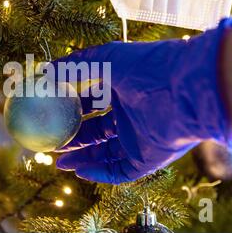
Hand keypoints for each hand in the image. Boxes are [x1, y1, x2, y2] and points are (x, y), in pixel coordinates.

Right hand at [53, 18, 231, 183]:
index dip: (72, 109)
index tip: (52, 114)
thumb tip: (45, 71)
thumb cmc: (147, 67)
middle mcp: (131, 115)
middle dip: (75, 138)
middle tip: (52, 143)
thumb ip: (74, 65)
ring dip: (83, 158)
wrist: (186, 86)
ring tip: (59, 162)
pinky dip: (100, 173)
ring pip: (106, 153)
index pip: (93, 103)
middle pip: (97, 131)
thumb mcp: (105, 59)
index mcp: (123, 90)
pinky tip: (80, 171)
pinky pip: (121, 171)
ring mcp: (140, 137)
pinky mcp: (148, 158)